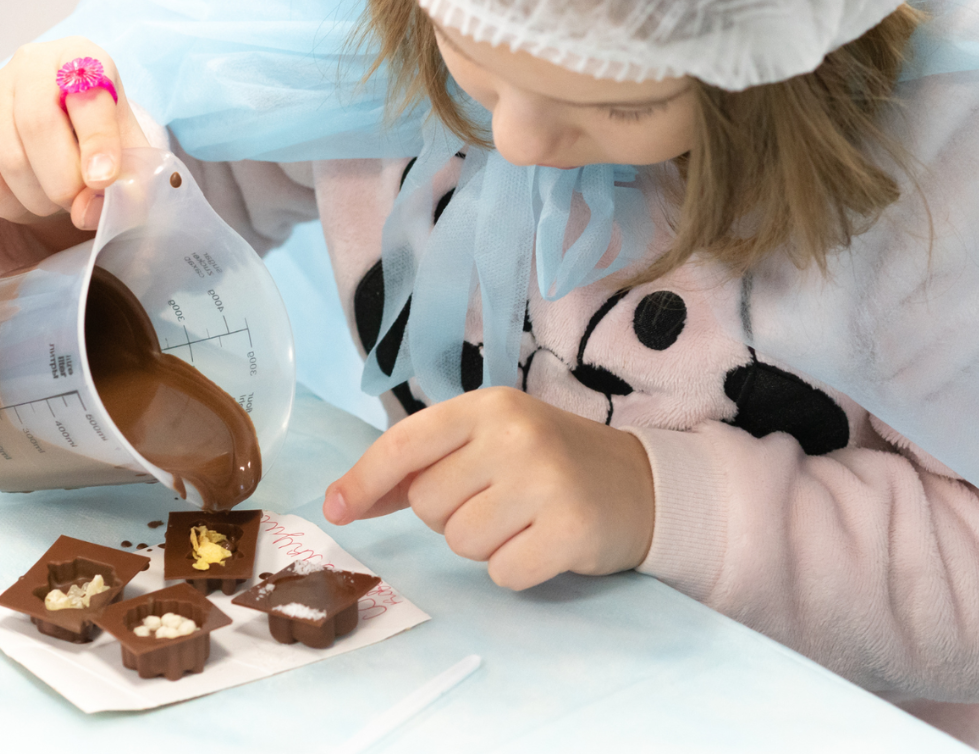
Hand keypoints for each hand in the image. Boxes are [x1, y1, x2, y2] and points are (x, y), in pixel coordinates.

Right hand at [0, 37, 149, 233]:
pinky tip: (27, 198)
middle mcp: (31, 62)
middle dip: (63, 181)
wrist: (58, 128)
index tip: (103, 181)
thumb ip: (125, 184)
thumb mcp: (128, 154)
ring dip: (39, 199)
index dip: (97, 142)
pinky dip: (11, 206)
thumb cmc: (98, 137)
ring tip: (56, 199)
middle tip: (78, 202)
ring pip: (9, 158)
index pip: (87, 95)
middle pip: (37, 125)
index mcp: (81, 58)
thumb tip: (86, 212)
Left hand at [322, 387, 654, 589]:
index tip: (336, 509)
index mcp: (488, 406)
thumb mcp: (490, 442)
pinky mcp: (570, 530)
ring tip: (523, 520)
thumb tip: (345, 499)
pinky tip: (544, 543)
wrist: (642, 484)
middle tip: (499, 501)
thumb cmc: (550, 462)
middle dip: (451, 514)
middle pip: (427, 504)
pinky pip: (502, 573)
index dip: (363, 480)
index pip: (406, 444)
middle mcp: (515, 435)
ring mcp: (545, 482)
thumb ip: (422, 466)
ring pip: (461, 543)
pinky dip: (516, 569)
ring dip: (484, 544)